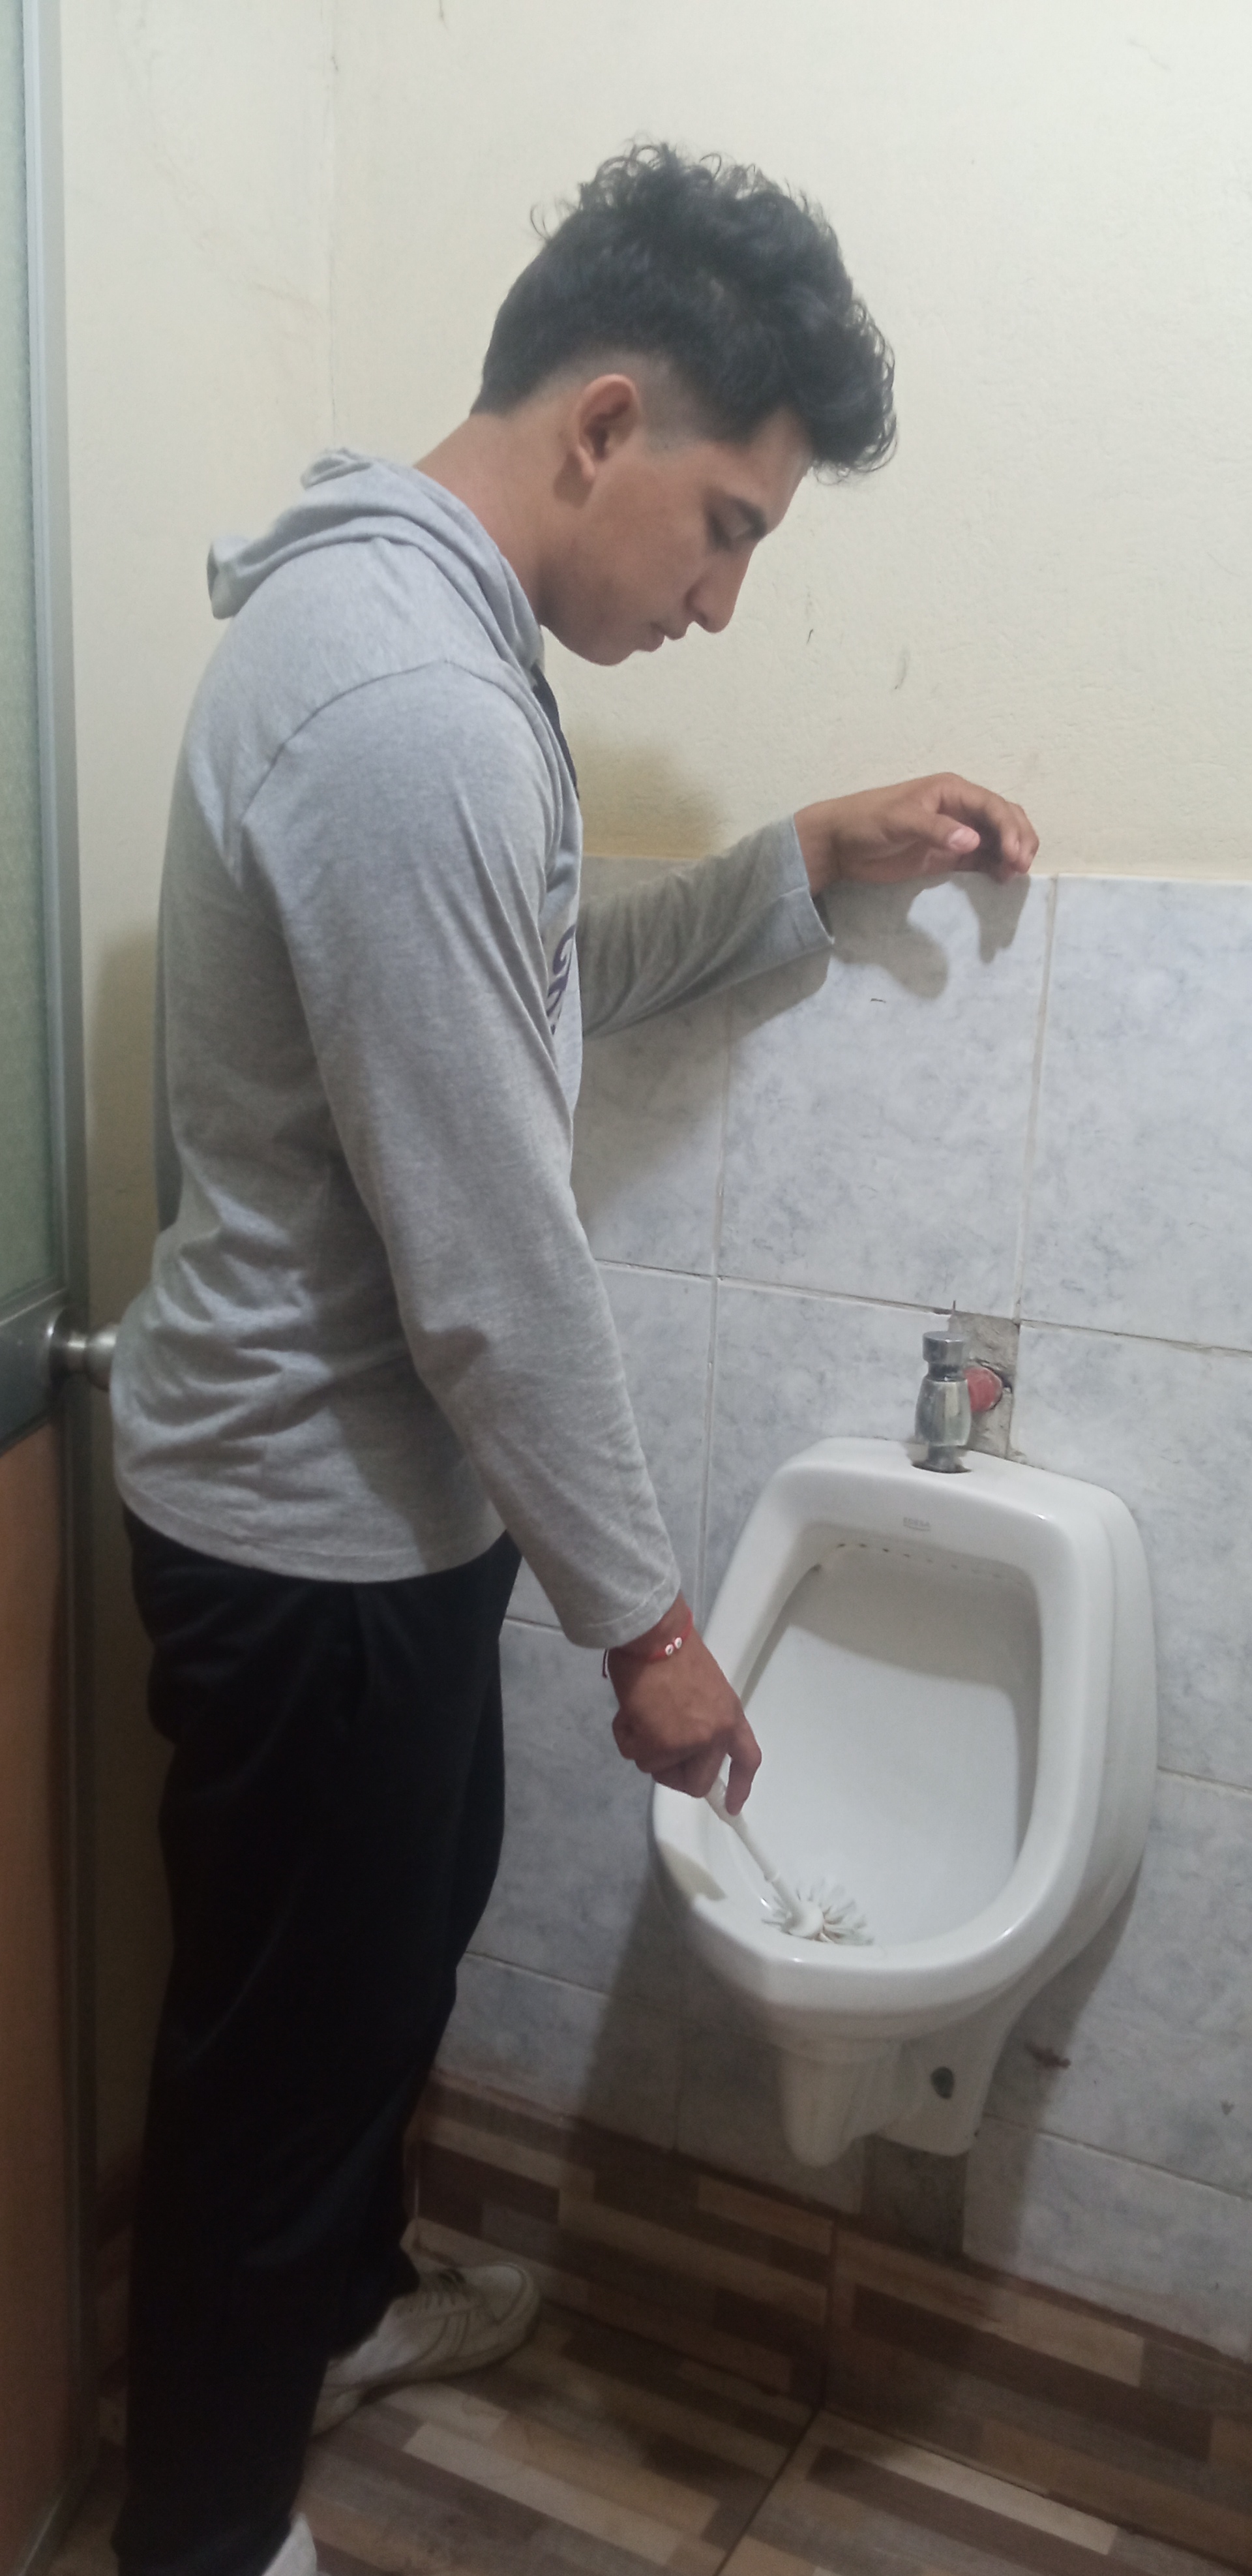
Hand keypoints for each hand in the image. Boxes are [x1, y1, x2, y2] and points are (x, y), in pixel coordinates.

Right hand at [606, 1596, 759, 1811]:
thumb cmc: (676, 1653)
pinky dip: (626, 1736)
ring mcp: (688, 1743)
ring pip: (657, 1768)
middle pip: (695, 1782)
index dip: (739, 1786)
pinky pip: (635, 1755)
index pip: (746, 1760)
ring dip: (643, 1745)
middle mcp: (715, 1736)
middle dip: (671, 1772)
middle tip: (655, 1748)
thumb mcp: (706, 1689)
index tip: (730, 1806)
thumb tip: (685, 1745)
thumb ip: (703, 1719)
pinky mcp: (659, 1744)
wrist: (655, 1636)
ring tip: (640, 1711)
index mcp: (731, 1718)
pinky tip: (629, 1710)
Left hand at [794, 774, 1037, 895]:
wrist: (840, 844)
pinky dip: (995, 866)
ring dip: (1011, 853)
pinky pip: (981, 859)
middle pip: (1004, 818)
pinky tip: (1002, 879)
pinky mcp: (948, 855)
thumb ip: (936, 830)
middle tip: (1021, 866)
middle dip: (1019, 838)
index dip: (1009, 828)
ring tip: (1014, 875)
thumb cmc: (867, 822)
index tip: (1014, 855)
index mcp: (951, 791)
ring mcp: (956, 833)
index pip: (992, 806)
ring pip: (997, 839)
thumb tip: (973, 842)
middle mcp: (960, 809)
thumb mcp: (899, 820)